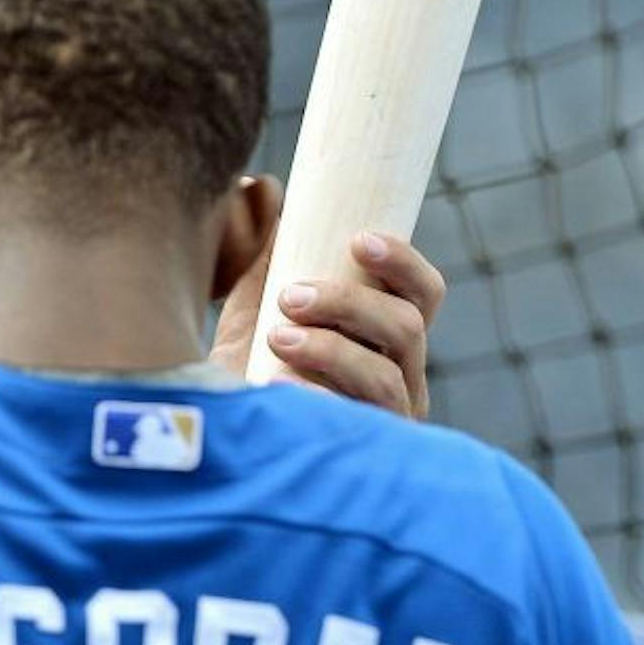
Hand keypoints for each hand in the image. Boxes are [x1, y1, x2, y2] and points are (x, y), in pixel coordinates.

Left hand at [209, 184, 447, 418]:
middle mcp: (401, 376)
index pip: (423, 293)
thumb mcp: (255, 304)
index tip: (359, 241)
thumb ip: (263, 250)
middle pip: (407, 329)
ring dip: (331, 351)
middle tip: (290, 297)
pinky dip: (316, 403)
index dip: (403, 262)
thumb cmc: (250, 364)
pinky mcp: (361, 458)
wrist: (220, 436)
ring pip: (383, 378)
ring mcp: (385, 421)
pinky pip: (354, 429)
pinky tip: (275, 387)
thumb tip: (256, 186)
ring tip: (278, 339)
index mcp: (389, 335)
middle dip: (350, 305)